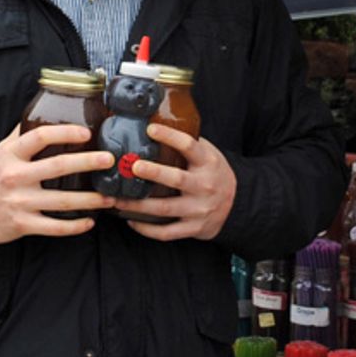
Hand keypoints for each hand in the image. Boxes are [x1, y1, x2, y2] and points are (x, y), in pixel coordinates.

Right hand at [0, 124, 115, 243]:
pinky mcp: (23, 224)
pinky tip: (90, 221)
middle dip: (87, 162)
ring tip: (109, 197)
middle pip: (57, 166)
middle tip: (109, 159)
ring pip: (62, 201)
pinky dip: (75, 226)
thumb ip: (21, 136)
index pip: (39, 137)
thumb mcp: (0, 152)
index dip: (65, 133)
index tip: (87, 133)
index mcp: (11, 155)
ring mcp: (20, 202)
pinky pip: (54, 227)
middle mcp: (16, 177)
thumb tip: (43, 113)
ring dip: (90, 199)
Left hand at [113, 123, 236, 240]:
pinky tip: (131, 220)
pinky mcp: (193, 228)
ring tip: (117, 199)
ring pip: (165, 208)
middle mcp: (204, 186)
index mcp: (207, 163)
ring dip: (139, 205)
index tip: (150, 129)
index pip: (189, 146)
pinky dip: (147, 229)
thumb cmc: (215, 174)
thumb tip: (154, 124)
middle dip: (154, 172)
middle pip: (177, 179)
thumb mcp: (209, 154)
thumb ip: (188, 143)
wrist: (237, 205)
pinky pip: (167, 232)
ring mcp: (199, 209)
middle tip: (134, 166)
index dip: (170, 136)